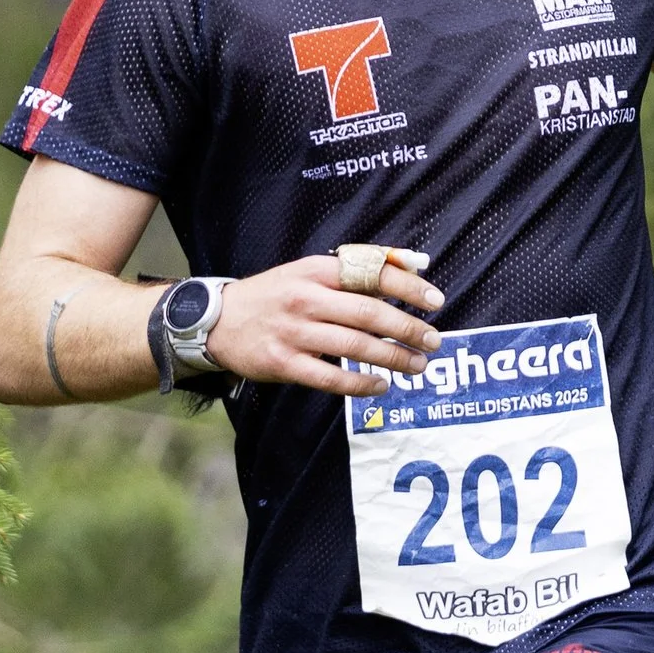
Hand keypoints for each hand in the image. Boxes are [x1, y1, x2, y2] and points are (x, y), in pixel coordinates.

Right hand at [209, 254, 443, 395]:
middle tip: (433, 341)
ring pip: (354, 346)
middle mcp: (306, 299)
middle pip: (367, 313)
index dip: (408, 287)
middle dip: (407, 328)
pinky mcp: (283, 364)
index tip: (435, 301)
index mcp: (316, 271)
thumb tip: (414, 266)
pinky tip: (380, 385)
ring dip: (391, 357)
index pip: (370, 274)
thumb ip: (358, 270)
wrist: (217, 320)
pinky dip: (359, 383)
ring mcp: (293, 333)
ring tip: (416, 365)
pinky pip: (330, 377)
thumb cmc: (275, 295)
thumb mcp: (309, 271)